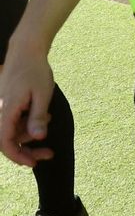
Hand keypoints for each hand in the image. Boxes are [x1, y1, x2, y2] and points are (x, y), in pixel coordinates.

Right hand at [0, 49, 56, 167]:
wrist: (26, 52)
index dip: (18, 156)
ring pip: (12, 131)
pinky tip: (44, 116)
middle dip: (27, 149)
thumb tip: (38, 137)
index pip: (5, 143)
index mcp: (5, 111)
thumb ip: (38, 117)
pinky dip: (27, 123)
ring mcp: (2, 108)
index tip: (33, 164)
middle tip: (48, 154)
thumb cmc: (35, 71)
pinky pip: (14, 121)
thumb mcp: (42, 94)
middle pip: (8, 140)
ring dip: (29, 134)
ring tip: (48, 123)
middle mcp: (0, 111)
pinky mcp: (7, 105)